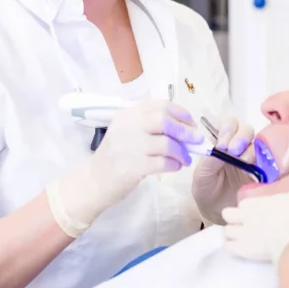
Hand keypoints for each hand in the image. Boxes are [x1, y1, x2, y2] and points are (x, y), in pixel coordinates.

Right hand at [48, 100, 202, 236]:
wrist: (93, 181)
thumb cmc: (114, 156)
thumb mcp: (126, 132)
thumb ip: (149, 126)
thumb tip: (183, 128)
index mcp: (128, 115)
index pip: (160, 106)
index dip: (180, 113)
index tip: (191, 123)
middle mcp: (128, 126)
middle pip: (165, 121)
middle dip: (185, 131)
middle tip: (195, 140)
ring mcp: (130, 146)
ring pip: (167, 143)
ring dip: (181, 152)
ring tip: (185, 159)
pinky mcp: (133, 167)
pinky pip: (163, 162)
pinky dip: (174, 164)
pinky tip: (175, 167)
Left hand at [191, 116, 255, 224]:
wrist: (217, 212)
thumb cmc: (206, 190)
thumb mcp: (202, 175)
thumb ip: (210, 160)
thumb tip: (221, 148)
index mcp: (218, 141)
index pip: (225, 123)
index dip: (226, 128)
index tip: (221, 144)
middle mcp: (235, 144)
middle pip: (243, 128)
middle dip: (239, 135)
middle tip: (233, 150)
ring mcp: (249, 155)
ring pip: (256, 140)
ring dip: (249, 147)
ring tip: (242, 161)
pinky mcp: (261, 167)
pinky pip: (266, 157)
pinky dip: (263, 158)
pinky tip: (256, 166)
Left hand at [222, 191, 288, 263]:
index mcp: (261, 202)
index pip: (244, 204)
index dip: (248, 210)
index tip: (256, 215)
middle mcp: (248, 215)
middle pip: (227, 214)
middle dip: (234, 220)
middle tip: (245, 227)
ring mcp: (244, 233)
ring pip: (226, 231)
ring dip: (232, 235)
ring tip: (242, 241)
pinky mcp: (244, 250)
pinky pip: (229, 248)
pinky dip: (233, 248)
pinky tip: (242, 251)